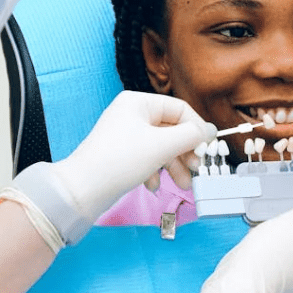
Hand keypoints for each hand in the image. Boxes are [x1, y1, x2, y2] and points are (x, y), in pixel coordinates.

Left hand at [52, 91, 215, 227]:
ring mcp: (126, 135)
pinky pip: (147, 158)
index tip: (207, 149)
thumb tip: (210, 130)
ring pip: (161, 146)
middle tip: (196, 169)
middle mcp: (131, 114)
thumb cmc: (119, 161)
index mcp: (138, 102)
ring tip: (182, 184)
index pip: (179, 109)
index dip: (196, 129)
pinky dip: (155, 171)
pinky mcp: (121, 154)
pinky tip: (152, 186)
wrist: (82, 190)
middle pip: (171, 129)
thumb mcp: (162, 146)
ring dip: (174, 165)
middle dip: (185, 151)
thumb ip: (190, 136)